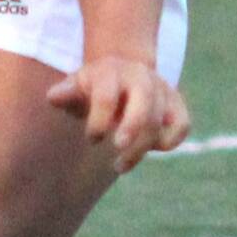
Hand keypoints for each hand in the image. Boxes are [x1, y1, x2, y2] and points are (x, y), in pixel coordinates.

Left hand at [47, 56, 190, 174]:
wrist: (121, 70)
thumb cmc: (91, 87)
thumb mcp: (75, 86)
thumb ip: (65, 94)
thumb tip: (53, 97)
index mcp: (110, 72)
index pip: (107, 97)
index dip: (99, 122)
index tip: (93, 139)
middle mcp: (140, 76)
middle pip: (144, 101)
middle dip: (133, 128)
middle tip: (118, 149)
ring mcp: (161, 88)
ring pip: (161, 120)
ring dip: (142, 148)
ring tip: (119, 166)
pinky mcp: (176, 103)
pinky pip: (182, 125)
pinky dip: (170, 141)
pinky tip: (151, 150)